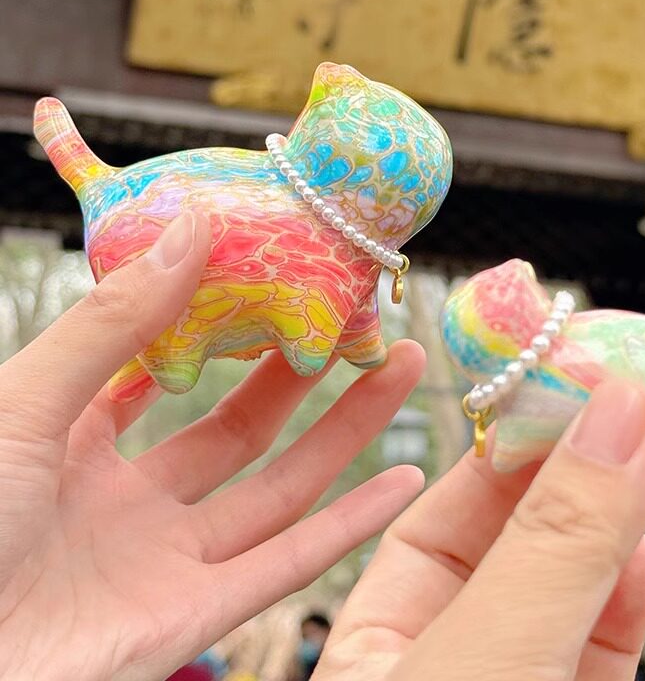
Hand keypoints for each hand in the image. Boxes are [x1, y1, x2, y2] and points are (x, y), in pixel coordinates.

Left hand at [0, 212, 424, 680]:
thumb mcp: (24, 402)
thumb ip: (112, 321)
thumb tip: (191, 228)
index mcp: (74, 446)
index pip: (163, 377)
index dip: (218, 333)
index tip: (268, 286)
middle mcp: (130, 504)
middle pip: (240, 430)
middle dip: (301, 374)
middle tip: (355, 321)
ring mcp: (167, 564)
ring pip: (280, 490)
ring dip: (346, 432)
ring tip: (401, 369)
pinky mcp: (194, 619)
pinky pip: (288, 565)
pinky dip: (352, 525)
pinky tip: (405, 482)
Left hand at [314, 380, 644, 680]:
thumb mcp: (485, 656)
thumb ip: (552, 547)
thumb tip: (616, 415)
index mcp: (370, 644)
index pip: (431, 518)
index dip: (500, 451)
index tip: (556, 392)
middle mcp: (434, 663)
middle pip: (505, 549)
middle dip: (563, 479)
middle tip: (619, 410)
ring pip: (558, 597)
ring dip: (605, 531)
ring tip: (644, 464)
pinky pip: (592, 651)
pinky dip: (624, 604)